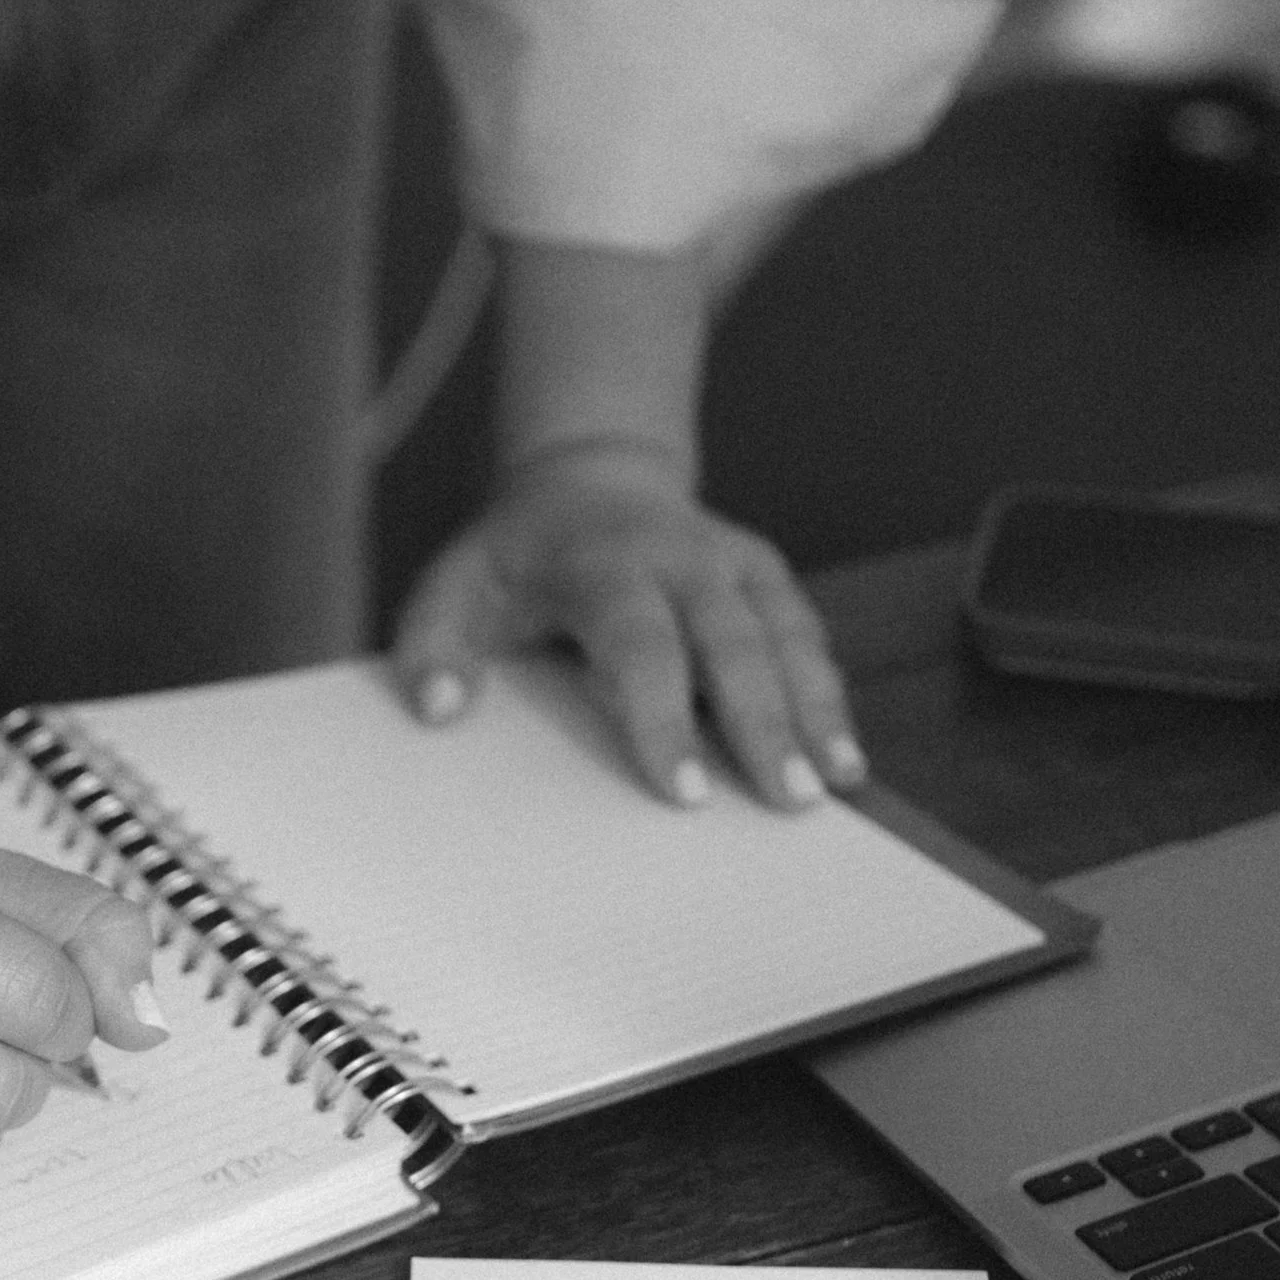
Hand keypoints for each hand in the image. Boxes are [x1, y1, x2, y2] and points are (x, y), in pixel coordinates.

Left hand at [392, 462, 865, 809]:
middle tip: (789, 799)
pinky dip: (829, 693)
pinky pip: (807, 635)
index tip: (685, 791)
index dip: (664, 718)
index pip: (641, 643)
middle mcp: (683, 557)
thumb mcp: (455, 586)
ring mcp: (734, 562)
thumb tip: (436, 709)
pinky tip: (845, 757)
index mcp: (605, 565)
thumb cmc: (516, 557)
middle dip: (766, 723)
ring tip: (835, 784)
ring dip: (817, 710)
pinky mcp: (767, 574)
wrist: (587, 479)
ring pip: (787, 637)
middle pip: (735, 643)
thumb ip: (435, 645)